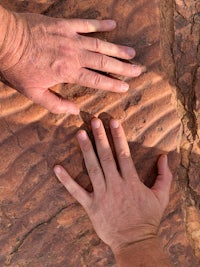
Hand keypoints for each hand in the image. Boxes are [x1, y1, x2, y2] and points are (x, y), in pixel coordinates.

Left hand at [0, 9, 141, 113]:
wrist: (5, 40)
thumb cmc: (18, 68)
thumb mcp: (33, 93)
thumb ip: (55, 104)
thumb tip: (74, 112)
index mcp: (68, 73)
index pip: (97, 80)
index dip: (113, 84)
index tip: (126, 87)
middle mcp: (74, 55)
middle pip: (104, 62)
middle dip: (123, 67)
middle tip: (138, 70)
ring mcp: (71, 38)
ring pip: (100, 44)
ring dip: (117, 49)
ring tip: (132, 53)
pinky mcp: (64, 25)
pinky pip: (86, 24)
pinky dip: (100, 24)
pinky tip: (113, 24)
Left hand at [54, 118, 171, 252]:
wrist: (135, 242)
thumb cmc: (148, 218)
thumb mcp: (161, 196)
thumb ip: (165, 175)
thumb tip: (164, 157)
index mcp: (131, 181)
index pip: (124, 153)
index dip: (118, 136)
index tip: (113, 122)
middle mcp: (115, 184)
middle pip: (106, 156)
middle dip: (101, 137)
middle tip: (94, 121)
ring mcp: (102, 194)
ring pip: (92, 168)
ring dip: (86, 150)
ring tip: (80, 133)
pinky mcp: (91, 206)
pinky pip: (77, 192)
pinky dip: (66, 180)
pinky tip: (57, 168)